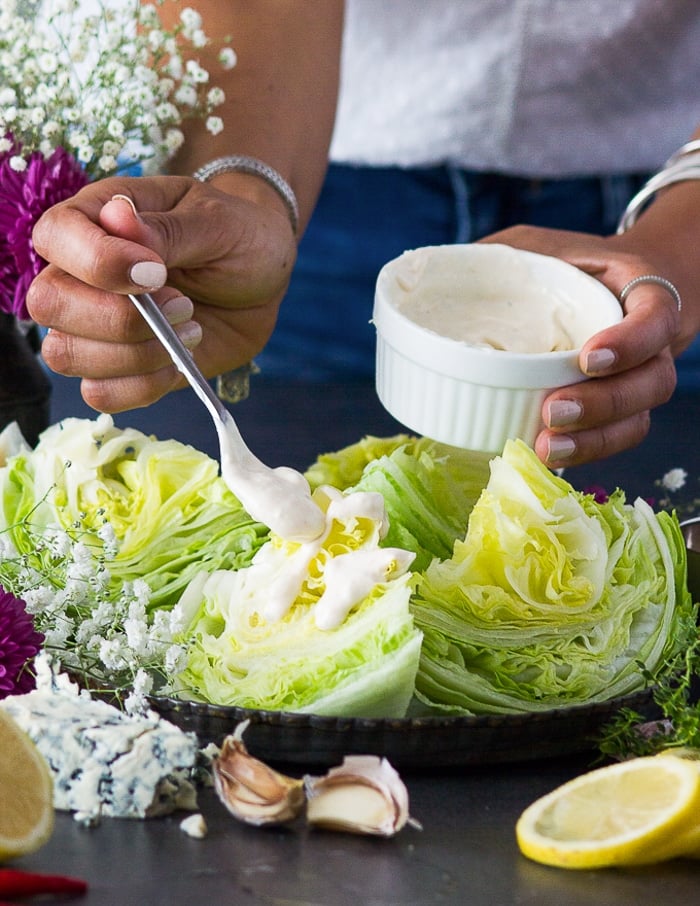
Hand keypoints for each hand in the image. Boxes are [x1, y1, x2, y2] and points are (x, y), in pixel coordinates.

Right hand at [27, 175, 296, 411]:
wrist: (265, 281)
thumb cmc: (238, 237)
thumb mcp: (216, 222)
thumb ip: (166, 229)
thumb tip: (117, 216)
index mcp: (95, 219)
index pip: (54, 236)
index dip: (97, 262)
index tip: (157, 273)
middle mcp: (81, 274)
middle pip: (49, 304)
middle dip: (119, 317)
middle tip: (183, 305)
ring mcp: (95, 325)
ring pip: (66, 355)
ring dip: (135, 354)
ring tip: (190, 330)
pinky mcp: (119, 368)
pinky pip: (99, 393)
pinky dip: (143, 385)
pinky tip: (179, 360)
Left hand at [481, 225, 685, 467]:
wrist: (615, 287)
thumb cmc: (573, 265)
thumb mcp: (540, 246)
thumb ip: (503, 253)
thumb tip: (433, 270)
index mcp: (640, 295)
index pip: (655, 318)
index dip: (630, 342)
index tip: (587, 358)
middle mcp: (652, 345)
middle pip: (651, 382)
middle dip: (603, 404)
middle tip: (553, 411)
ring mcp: (639, 382)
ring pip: (636, 421)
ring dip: (593, 440)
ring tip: (548, 449)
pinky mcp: (619, 412)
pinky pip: (615, 440)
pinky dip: (584, 452)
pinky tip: (548, 457)